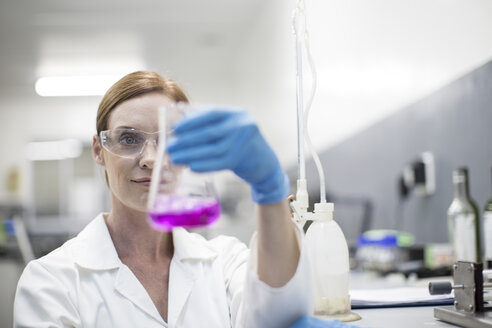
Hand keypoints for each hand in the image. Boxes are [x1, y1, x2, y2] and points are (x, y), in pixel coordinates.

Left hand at [166, 108, 288, 203]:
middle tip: (170, 147)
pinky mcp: (243, 159)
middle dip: (187, 140)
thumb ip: (209, 126)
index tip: (175, 129)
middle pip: (210, 133)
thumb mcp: (229, 130)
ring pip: (213, 149)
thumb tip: (178, 129)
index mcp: (237, 114)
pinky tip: (190, 166)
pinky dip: (203, 165)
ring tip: (175, 158)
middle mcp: (243, 125)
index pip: (211, 114)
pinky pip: (219, 163)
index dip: (191, 121)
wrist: (264, 163)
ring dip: (191, 155)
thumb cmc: (240, 145)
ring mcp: (245, 142)